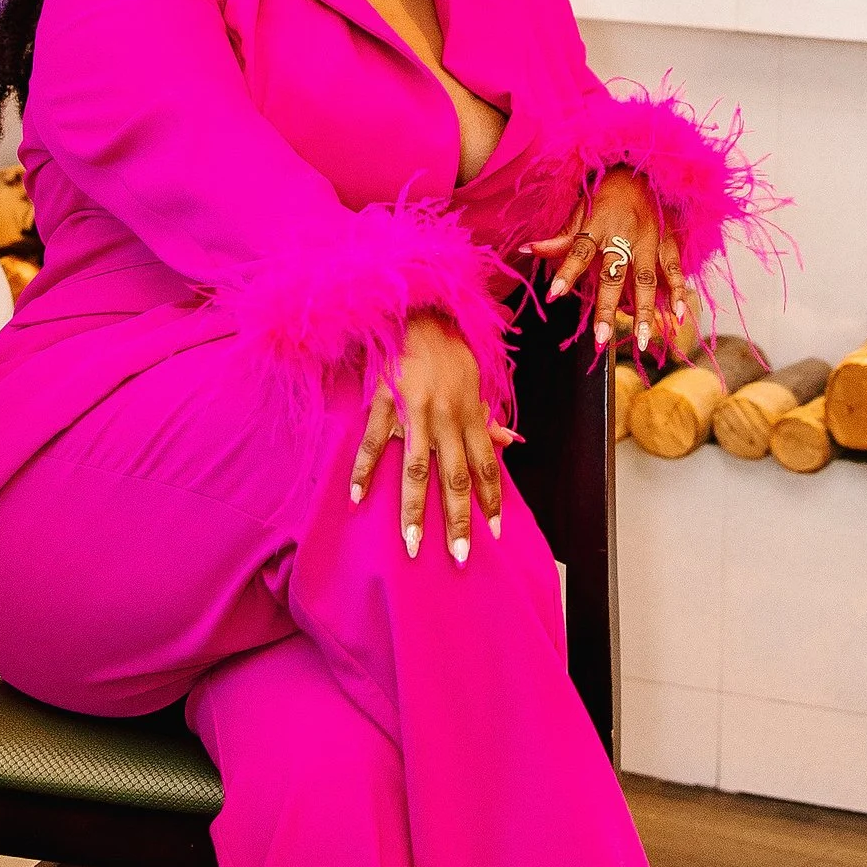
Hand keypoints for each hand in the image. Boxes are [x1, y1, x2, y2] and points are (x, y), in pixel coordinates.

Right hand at [350, 312, 503, 563]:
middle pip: (455, 477)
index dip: (490, 500)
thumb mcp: (477, 379)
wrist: (420, 311)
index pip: (485, 467)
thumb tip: (511, 442)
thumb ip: (488, 416)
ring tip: (413, 543)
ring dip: (416, 509)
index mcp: (470, 414)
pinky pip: (374, 442)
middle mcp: (447, 419)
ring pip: (418, 469)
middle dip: (458, 519)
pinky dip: (364, 470)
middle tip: (459, 556)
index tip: (493, 534)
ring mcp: (415, 412)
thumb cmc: (449, 348)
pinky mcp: (385, 402)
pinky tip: (356, 497)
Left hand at [531, 171, 689, 358]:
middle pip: (614, 275)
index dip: (566, 271)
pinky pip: (675, 270)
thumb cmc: (607, 192)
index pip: (579, 250)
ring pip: (646, 280)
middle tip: (601, 337)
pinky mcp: (669, 241)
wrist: (643, 168)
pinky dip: (678, 293)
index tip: (553, 293)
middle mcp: (624, 235)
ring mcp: (649, 240)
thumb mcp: (580, 209)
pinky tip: (678, 316)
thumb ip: (559, 237)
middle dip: (607, 307)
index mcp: (598, 225)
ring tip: (641, 340)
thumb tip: (525, 249)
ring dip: (644, 312)